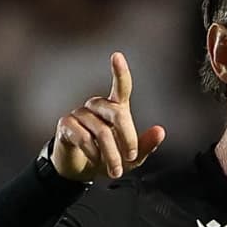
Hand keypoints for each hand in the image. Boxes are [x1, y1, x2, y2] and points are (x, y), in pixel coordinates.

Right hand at [52, 52, 165, 180]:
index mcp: (115, 108)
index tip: (117, 56)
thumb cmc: (107, 158)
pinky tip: (95, 160)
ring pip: (101, 132)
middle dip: (128, 138)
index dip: (119, 72)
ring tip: (114, 170)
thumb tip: (161, 131)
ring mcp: (80, 114)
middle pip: (117, 113)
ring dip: (111, 155)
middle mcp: (97, 106)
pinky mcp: (66, 125)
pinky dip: (93, 153)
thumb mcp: (131, 157)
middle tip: (131, 158)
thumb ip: (146, 145)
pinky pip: (84, 138)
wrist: (80, 170)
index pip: (120, 87)